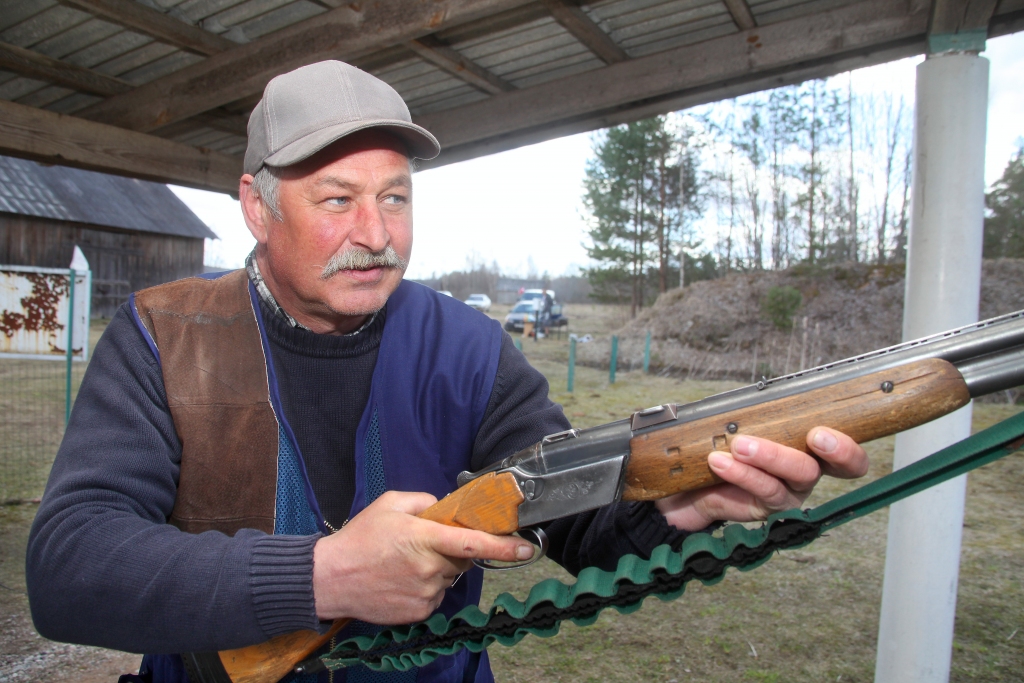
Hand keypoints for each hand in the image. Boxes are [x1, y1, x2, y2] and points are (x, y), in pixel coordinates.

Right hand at [312, 490, 533, 623]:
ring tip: (405, 563)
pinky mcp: (419, 612)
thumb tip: (445, 507)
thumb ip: (424, 501)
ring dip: (438, 568)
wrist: (331, 579)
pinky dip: (427, 586)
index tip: (526, 547)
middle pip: (463, 558)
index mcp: (425, 538)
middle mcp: (430, 568)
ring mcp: (425, 593)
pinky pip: (436, 595)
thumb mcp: (390, 504)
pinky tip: (402, 579)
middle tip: (426, 543)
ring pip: (449, 577)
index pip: (474, 543)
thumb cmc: (359, 539)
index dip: (504, 546)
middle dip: (453, 549)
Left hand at [655, 427, 867, 531]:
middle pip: (831, 465)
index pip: (844, 450)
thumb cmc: (718, 449)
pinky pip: (763, 490)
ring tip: (740, 445)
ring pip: (798, 476)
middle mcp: (804, 472)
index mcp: (806, 447)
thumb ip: (751, 413)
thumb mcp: (735, 425)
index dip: (847, 445)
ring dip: (771, 456)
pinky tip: (721, 462)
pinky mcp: (767, 509)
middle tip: (815, 435)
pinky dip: (742, 474)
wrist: (684, 488)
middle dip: (832, 449)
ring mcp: (788, 494)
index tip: (826, 431)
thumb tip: (752, 395)